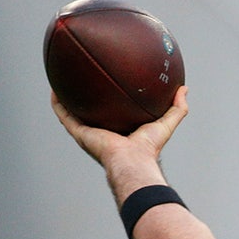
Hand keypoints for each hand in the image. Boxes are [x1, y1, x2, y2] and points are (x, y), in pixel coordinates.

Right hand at [51, 86, 188, 200]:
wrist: (132, 161)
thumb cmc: (149, 148)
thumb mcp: (166, 123)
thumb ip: (177, 108)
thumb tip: (184, 89)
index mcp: (120, 131)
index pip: (114, 113)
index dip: (110, 101)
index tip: (108, 85)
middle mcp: (102, 132)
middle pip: (91, 112)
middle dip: (86, 97)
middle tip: (82, 78)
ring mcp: (89, 133)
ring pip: (73, 112)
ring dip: (66, 98)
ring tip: (61, 79)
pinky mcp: (79, 134)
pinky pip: (64, 116)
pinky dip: (58, 103)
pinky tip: (54, 89)